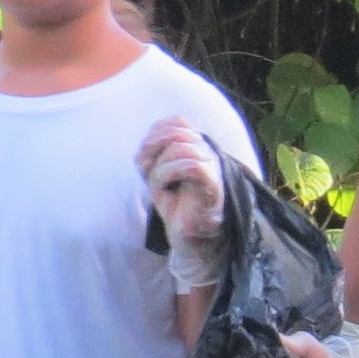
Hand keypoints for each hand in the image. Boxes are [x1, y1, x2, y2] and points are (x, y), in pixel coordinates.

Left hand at [135, 117, 228, 289]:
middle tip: (148, 173)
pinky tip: (168, 189)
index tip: (146, 160)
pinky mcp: (213, 183)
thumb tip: (145, 148)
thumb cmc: (175, 204)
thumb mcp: (155, 174)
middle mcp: (206, 151)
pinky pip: (190, 165)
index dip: (155, 135)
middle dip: (153, 150)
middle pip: (175, 132)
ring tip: (162, 186)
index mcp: (195, 146)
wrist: (191, 236)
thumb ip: (150, 154)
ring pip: (180, 148)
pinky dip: (169, 175)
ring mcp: (212, 166)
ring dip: (160, 168)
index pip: (176, 121)